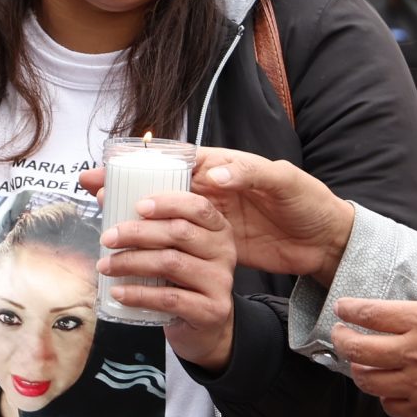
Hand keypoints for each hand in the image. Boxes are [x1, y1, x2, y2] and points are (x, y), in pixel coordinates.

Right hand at [84, 151, 352, 284]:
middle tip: (90, 191)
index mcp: (224, 167)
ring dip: (132, 218)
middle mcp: (212, 190)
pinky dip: (155, 247)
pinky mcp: (216, 246)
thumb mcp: (285, 183)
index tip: (108, 168)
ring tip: (102, 225)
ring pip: (163, 215)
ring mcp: (212, 219)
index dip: (139, 163)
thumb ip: (250, 173)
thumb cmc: (310, 204)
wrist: (327, 242)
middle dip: (122, 186)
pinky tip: (133, 255)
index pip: (173, 160)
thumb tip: (210, 174)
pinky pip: (179, 244)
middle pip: (158, 185)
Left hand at [95, 187, 239, 368]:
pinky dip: (139, 294)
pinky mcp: (211, 310)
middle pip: (179, 232)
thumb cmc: (181, 278)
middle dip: (137, 232)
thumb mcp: (169, 246)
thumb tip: (99, 188)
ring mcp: (220, 282)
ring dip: (131, 262)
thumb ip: (141, 216)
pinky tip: (118, 292)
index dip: (167, 203)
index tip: (137, 206)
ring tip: (105, 265)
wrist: (205, 326)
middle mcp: (224, 252)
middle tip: (107, 238)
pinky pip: (169, 299)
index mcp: (217, 228)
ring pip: (171, 263)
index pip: (197, 206)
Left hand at [329, 258, 416, 416]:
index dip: (349, 308)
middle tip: (339, 333)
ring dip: (358, 369)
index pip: (370, 313)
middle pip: (357, 348)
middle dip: (341, 338)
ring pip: (368, 381)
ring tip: (359, 361)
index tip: (341, 307)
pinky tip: (390, 388)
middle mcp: (416, 354)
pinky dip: (384, 396)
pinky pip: (391, 407)